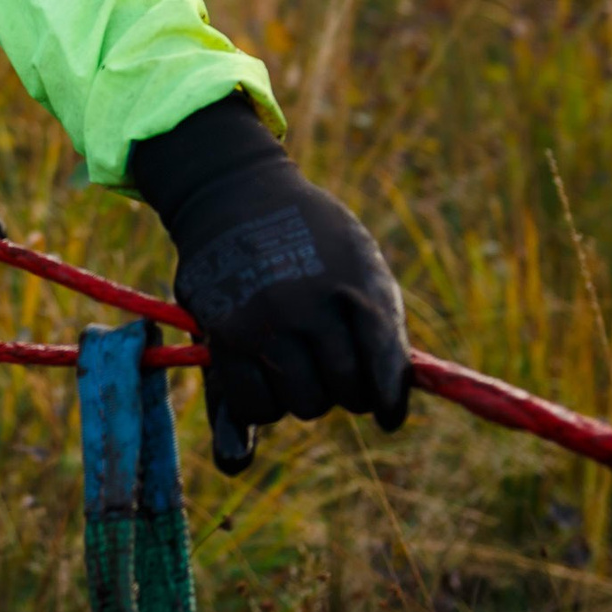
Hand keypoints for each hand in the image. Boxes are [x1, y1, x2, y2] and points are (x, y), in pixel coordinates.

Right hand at [129, 97, 411, 473]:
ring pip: (302, 404)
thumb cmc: (310, 234)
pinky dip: (264, 404)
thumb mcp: (357, 261)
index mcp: (355, 285)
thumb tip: (389, 420)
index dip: (389, 400)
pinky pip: (252, 405)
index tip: (387, 417)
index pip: (383, 367)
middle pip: (345, 392)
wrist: (234, 191)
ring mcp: (263, 323)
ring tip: (297, 363)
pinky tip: (267, 378)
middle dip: (346, 390)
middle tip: (334, 369)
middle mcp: (308, 307)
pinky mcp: (222, 335)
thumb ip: (377, 331)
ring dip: (305, 394)